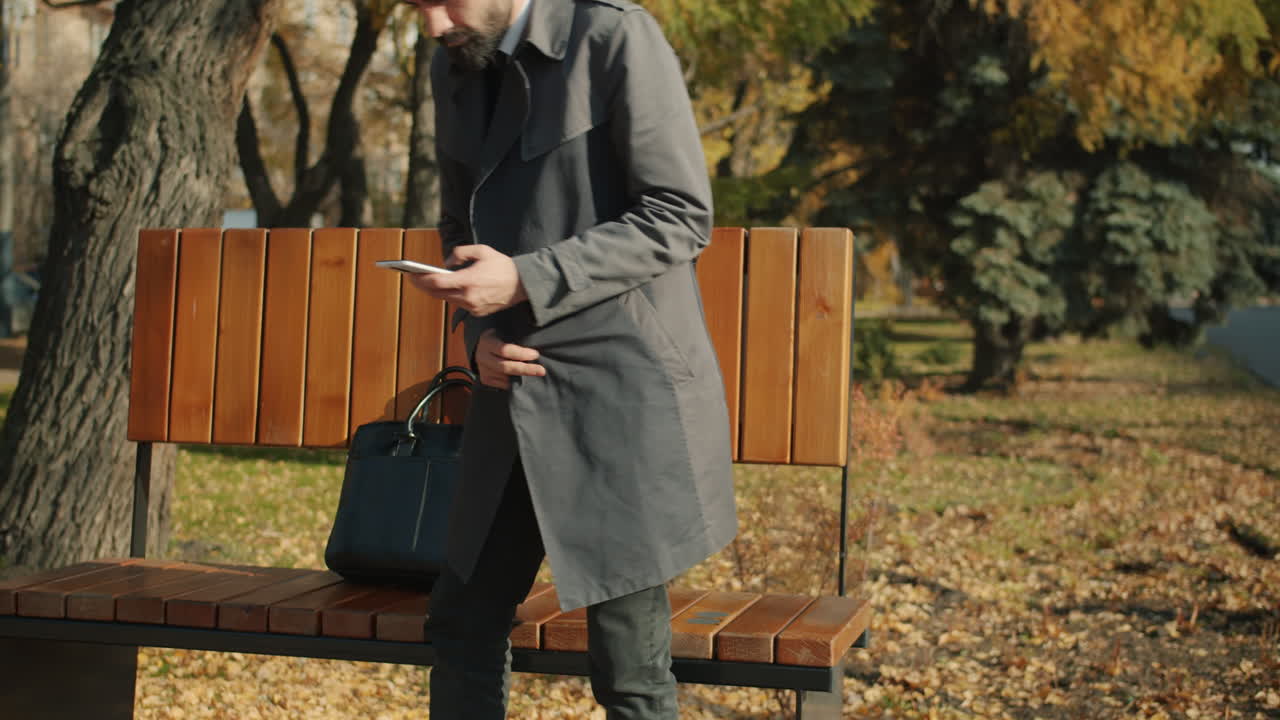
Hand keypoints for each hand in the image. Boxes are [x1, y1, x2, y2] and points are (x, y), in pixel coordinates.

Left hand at [407, 244, 527, 316]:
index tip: (410, 274)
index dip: (420, 278)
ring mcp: (472, 307)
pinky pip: (458, 304)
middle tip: (412, 278)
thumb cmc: (503, 265)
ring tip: (425, 282)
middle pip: (437, 293)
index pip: (436, 282)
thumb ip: (460, 253)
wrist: (523, 285)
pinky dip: (450, 296)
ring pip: (447, 299)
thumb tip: (447, 263)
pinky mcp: (477, 313)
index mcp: (468, 280)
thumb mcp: (482, 250)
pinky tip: (445, 288)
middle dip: (423, 286)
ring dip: (436, 291)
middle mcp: (468, 297)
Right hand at [475, 328, 545, 388]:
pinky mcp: (485, 379)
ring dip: (522, 376)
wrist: (481, 346)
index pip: (505, 350)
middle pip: (505, 367)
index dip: (522, 354)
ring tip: (535, 372)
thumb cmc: (499, 336)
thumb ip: (515, 337)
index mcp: (487, 342)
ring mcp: (483, 370)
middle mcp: (482, 357)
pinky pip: (503, 384)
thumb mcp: (504, 331)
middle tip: (542, 371)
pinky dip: (514, 382)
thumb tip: (534, 346)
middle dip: (526, 369)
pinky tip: (523, 378)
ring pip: (505, 378)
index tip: (536, 354)